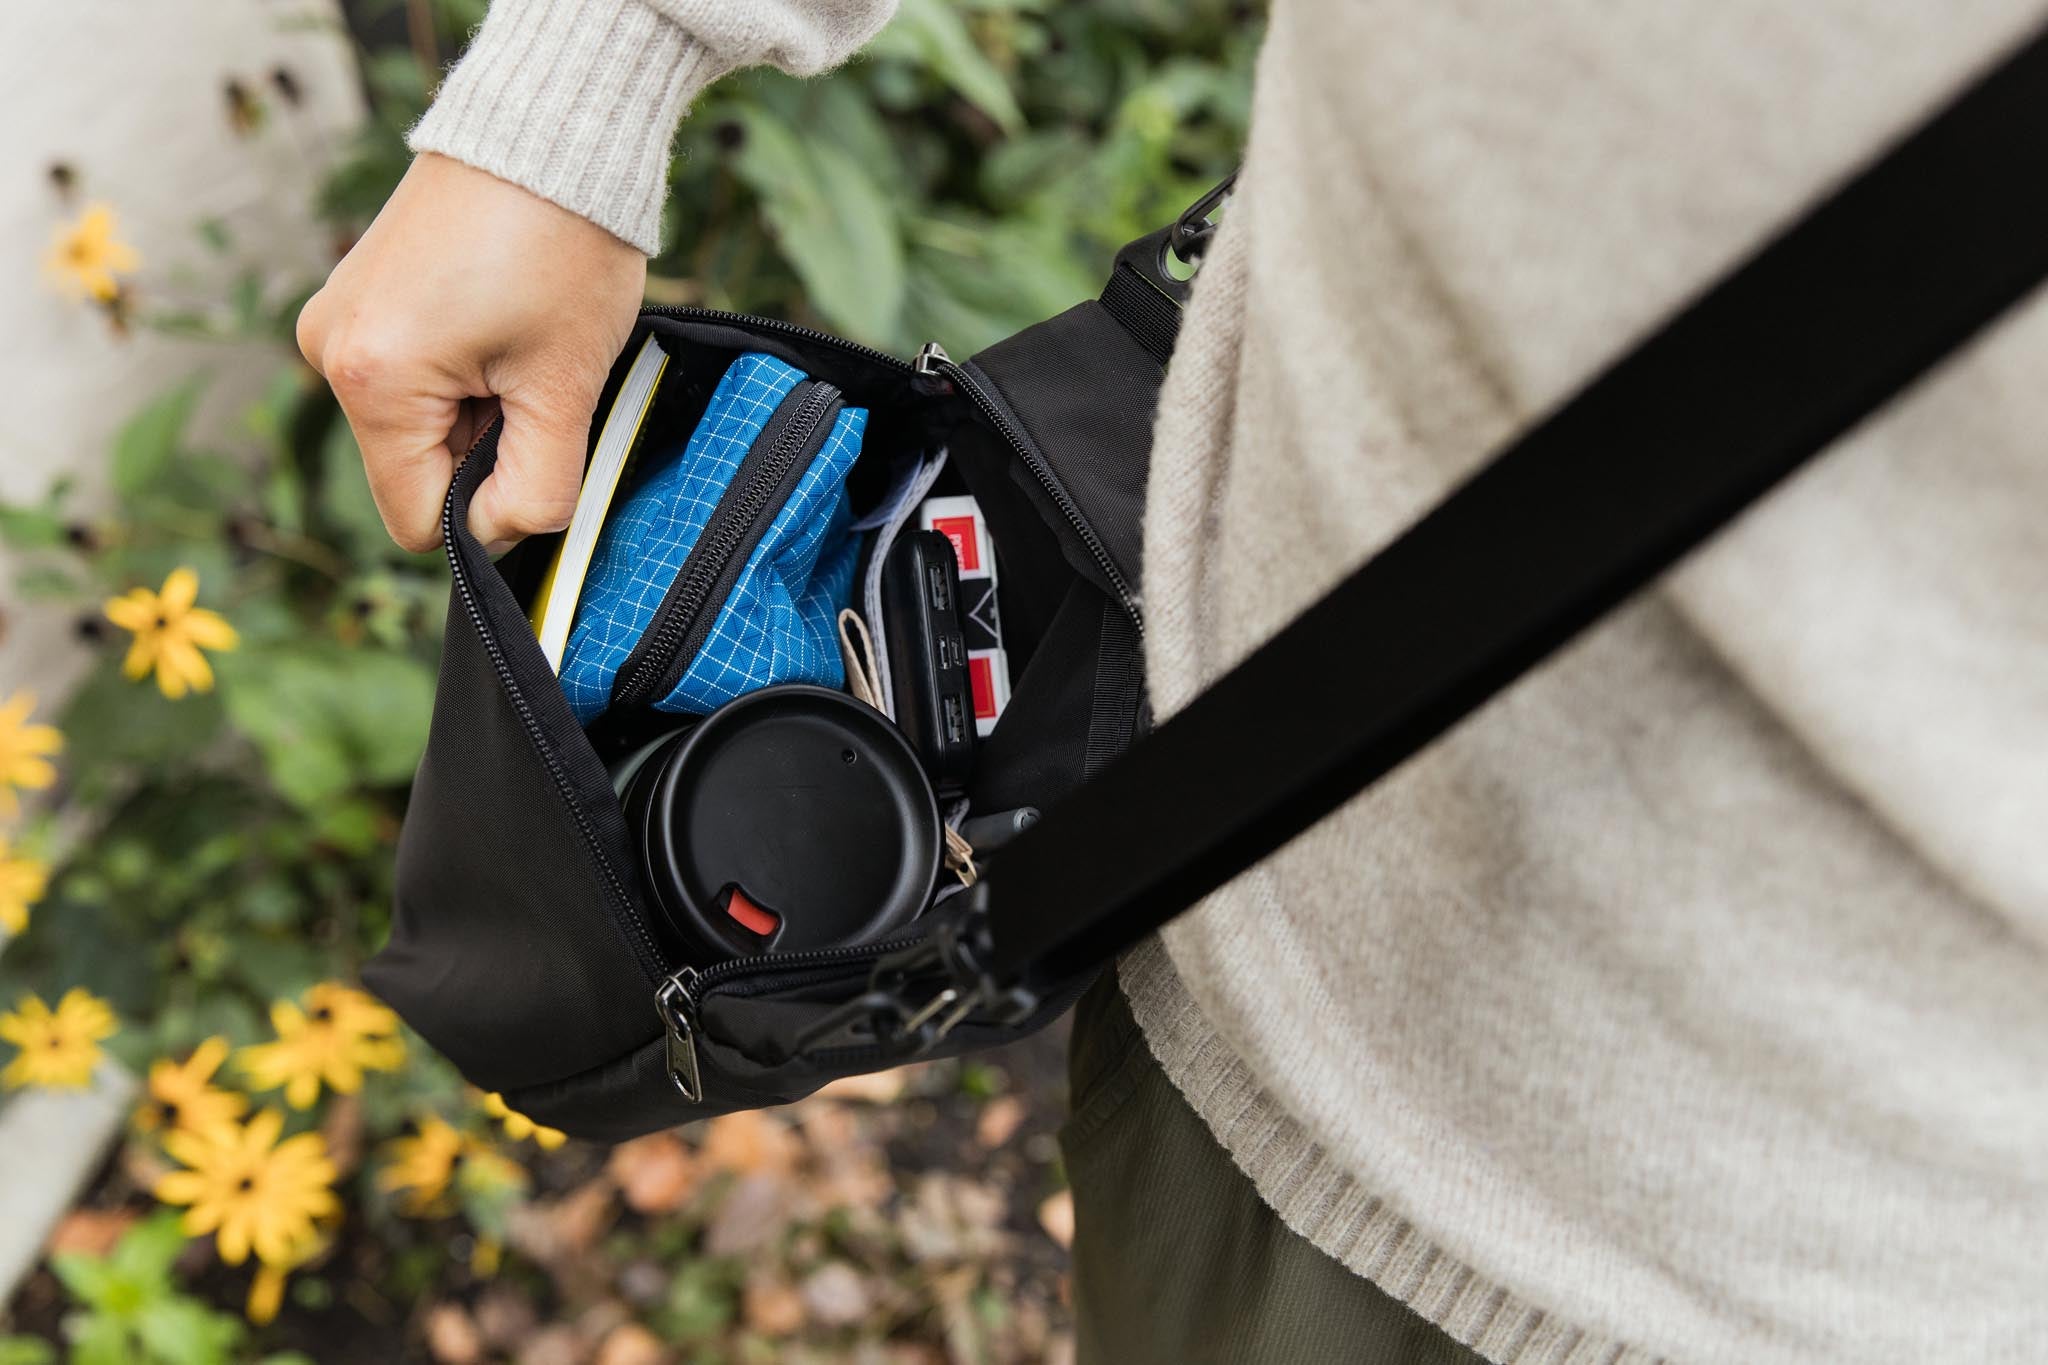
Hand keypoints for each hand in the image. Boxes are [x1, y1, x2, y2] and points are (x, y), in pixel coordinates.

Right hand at [297, 153, 644, 551]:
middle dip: (485, 450)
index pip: (416, 520)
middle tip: (537, 379)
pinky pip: (411, 377)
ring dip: (478, 409)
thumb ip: (537, 489)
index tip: (536, 453)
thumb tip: (500, 536)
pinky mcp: (360, 298)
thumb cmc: (562, 248)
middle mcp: (331, 350)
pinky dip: (462, 372)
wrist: (551, 134)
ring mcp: (340, 319)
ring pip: (418, 425)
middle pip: (415, 470)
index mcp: (371, 381)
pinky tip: (499, 323)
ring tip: (519, 340)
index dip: (485, 515)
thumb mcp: (565, 387)